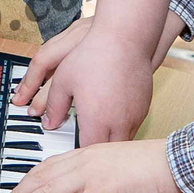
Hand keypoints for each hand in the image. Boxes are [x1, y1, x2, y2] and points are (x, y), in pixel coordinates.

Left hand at [0, 139, 183, 192]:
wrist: (176, 162)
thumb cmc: (153, 167)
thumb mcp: (117, 167)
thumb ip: (99, 177)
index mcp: (87, 153)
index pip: (47, 166)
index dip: (26, 180)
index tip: (11, 192)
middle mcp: (85, 160)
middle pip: (41, 178)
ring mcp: (93, 175)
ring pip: (50, 192)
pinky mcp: (105, 192)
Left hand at [16, 26, 153, 143]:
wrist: (125, 38)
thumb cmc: (94, 56)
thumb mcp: (63, 81)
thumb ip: (54, 106)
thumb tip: (49, 122)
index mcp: (96, 120)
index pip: (86, 151)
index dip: (76, 154)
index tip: (68, 153)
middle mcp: (119, 123)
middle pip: (107, 152)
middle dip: (94, 152)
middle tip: (82, 148)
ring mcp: (135, 116)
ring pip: (122, 141)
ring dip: (110, 141)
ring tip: (97, 135)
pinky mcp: (144, 107)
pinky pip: (133, 127)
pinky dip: (122, 128)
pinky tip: (112, 118)